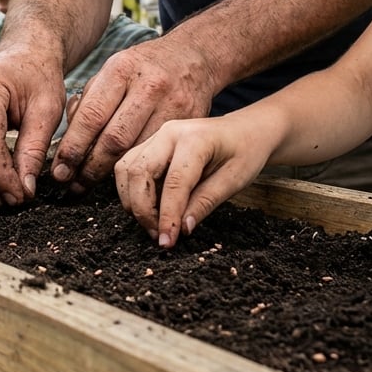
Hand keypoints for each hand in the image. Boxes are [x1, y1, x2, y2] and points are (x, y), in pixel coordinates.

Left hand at [53, 36, 217, 186]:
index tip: (60, 170)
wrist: (193, 56)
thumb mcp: (112, 71)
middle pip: (114, 140)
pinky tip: (125, 176)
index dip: (73, 148)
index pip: (91, 116)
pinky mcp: (190, 122)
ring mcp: (173, 104)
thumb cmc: (142, 67)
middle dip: (90, 168)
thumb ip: (88, 102)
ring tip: (92, 184)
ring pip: (138, 151)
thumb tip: (66, 143)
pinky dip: (138, 167)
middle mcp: (149, 86)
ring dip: (112, 174)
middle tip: (73, 185)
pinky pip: (159, 153)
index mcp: (121, 70)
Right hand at [113, 115, 272, 247]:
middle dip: (143, 210)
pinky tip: (149, 207)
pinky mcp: (149, 145)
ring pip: (126, 170)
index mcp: (195, 139)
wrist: (246, 130)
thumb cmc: (245, 152)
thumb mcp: (234, 181)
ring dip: (132, 201)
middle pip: (139, 173)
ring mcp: (156, 137)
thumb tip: (182, 229)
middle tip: (159, 235)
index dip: (168, 216)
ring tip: (153, 223)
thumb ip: (205, 203)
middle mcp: (169, 133)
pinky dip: (132, 191)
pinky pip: (127, 168)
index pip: (174, 183)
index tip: (167, 242)